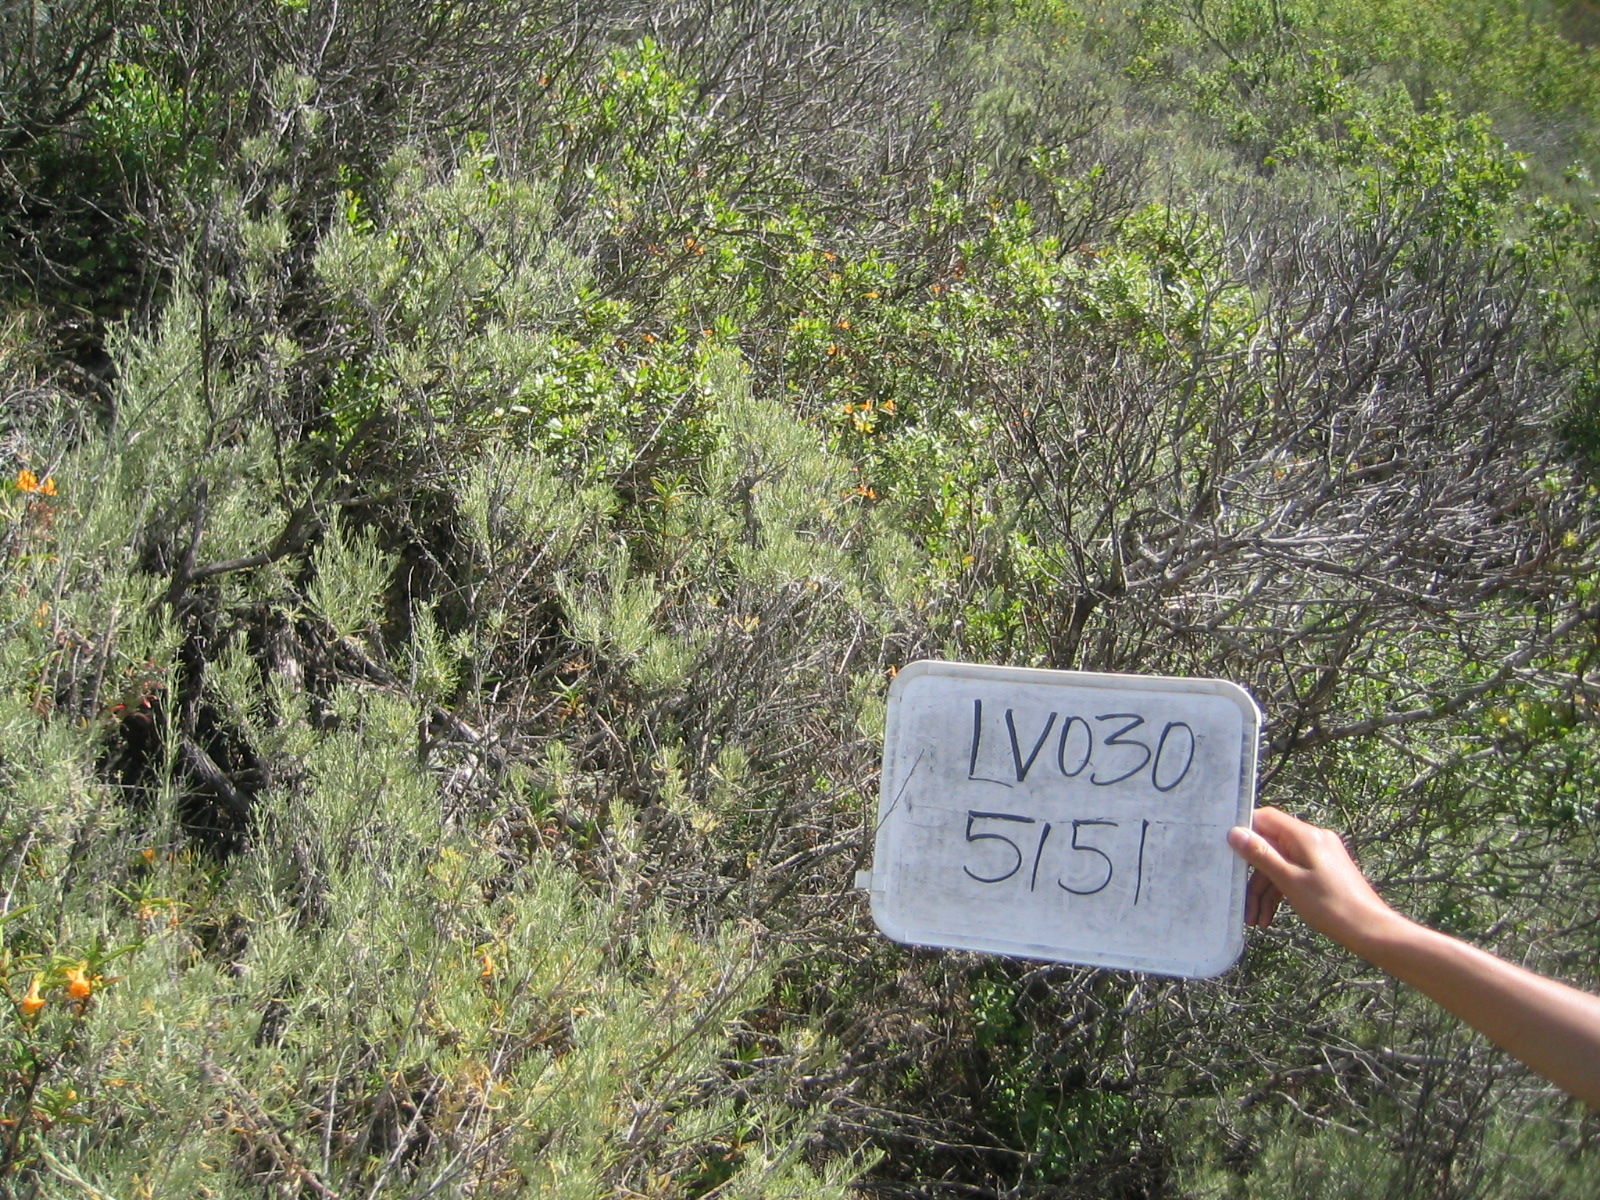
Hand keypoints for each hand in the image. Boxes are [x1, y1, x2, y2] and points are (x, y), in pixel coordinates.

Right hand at [1227, 806, 1402, 954]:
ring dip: (1266, 891)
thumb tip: (1235, 832)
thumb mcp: (1290, 881)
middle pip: (1271, 846)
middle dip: (1255, 876)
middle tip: (1243, 904)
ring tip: (1256, 920)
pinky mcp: (1323, 870)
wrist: (1370, 930)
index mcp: (1305, 836)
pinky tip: (1270, 916)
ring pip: (1281, 864)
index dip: (1245, 832)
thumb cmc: (1331, 906)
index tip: (1228, 854)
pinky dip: (1281, 892)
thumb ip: (1262, 855)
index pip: (1266, 818)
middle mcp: (1313, 839)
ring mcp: (1319, 855)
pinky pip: (1294, 873)